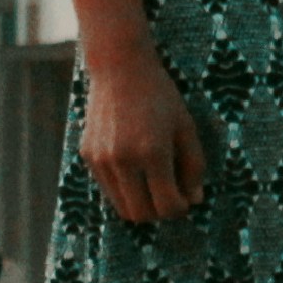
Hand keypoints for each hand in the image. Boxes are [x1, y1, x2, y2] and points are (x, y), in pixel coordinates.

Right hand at [78, 49, 208, 226]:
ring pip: (121, 207)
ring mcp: (101, 160)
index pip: (166, 205)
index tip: (187, 200)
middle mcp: (122, 160)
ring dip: (141, 205)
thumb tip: (194, 200)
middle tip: (173, 197)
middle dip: (160, 213)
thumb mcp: (186, 127)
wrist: (120, 68)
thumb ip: (194, 166)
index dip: (180, 209)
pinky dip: (125, 190)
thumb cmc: (160, 95)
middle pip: (141, 215)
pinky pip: (108, 189)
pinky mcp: (88, 156)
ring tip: (156, 185)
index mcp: (152, 152)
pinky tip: (137, 170)